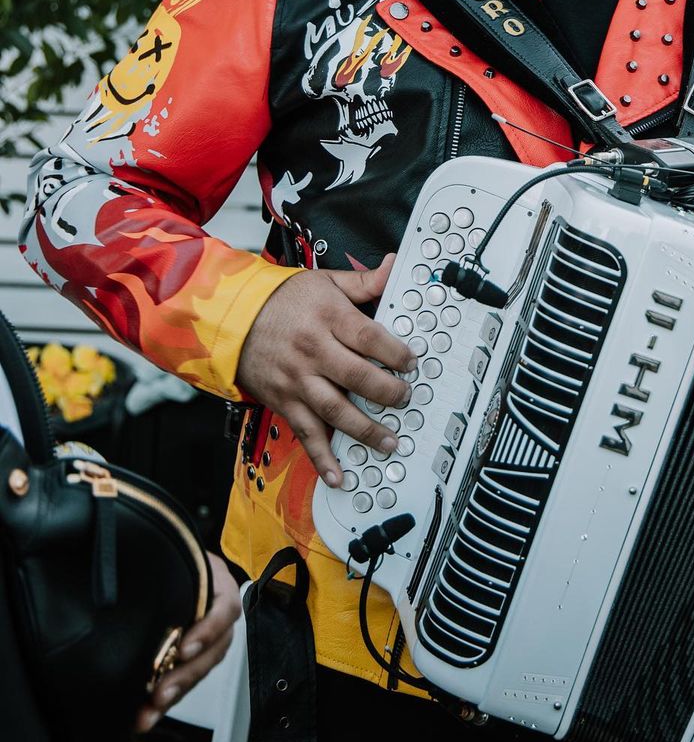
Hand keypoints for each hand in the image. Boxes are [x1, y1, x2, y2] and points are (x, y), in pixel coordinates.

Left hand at [135, 553, 241, 731]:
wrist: (165, 563)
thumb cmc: (171, 556)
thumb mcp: (174, 555)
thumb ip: (162, 566)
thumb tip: (132, 573)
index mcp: (220, 586)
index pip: (226, 609)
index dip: (208, 631)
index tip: (184, 649)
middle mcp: (218, 616)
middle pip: (214, 650)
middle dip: (186, 675)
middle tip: (160, 694)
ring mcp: (206, 639)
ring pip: (200, 671)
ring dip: (176, 693)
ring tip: (148, 713)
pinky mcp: (189, 658)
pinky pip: (185, 681)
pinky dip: (166, 699)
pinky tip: (145, 714)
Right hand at [235, 256, 414, 483]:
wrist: (232, 317)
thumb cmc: (282, 300)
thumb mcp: (324, 281)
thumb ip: (363, 282)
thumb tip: (395, 266)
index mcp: (327, 318)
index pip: (368, 338)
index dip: (395, 352)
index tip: (413, 362)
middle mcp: (313, 351)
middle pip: (356, 376)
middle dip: (387, 392)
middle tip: (406, 399)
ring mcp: (298, 380)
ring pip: (335, 410)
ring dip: (365, 430)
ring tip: (390, 442)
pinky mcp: (285, 402)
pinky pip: (306, 434)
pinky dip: (322, 458)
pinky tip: (339, 474)